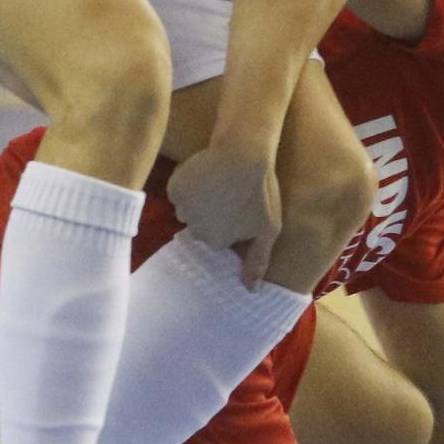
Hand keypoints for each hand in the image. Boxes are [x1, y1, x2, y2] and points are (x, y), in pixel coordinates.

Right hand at [167, 146, 281, 288]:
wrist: (245, 151)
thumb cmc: (262, 192)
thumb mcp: (268, 229)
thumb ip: (257, 261)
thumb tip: (250, 291)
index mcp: (216, 241)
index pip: (216, 238)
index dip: (228, 223)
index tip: (238, 208)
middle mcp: (195, 229)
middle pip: (199, 225)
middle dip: (210, 214)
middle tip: (227, 195)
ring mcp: (183, 207)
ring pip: (187, 208)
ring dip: (197, 199)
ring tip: (216, 183)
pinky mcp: (174, 186)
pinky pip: (177, 190)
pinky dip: (186, 184)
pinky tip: (203, 174)